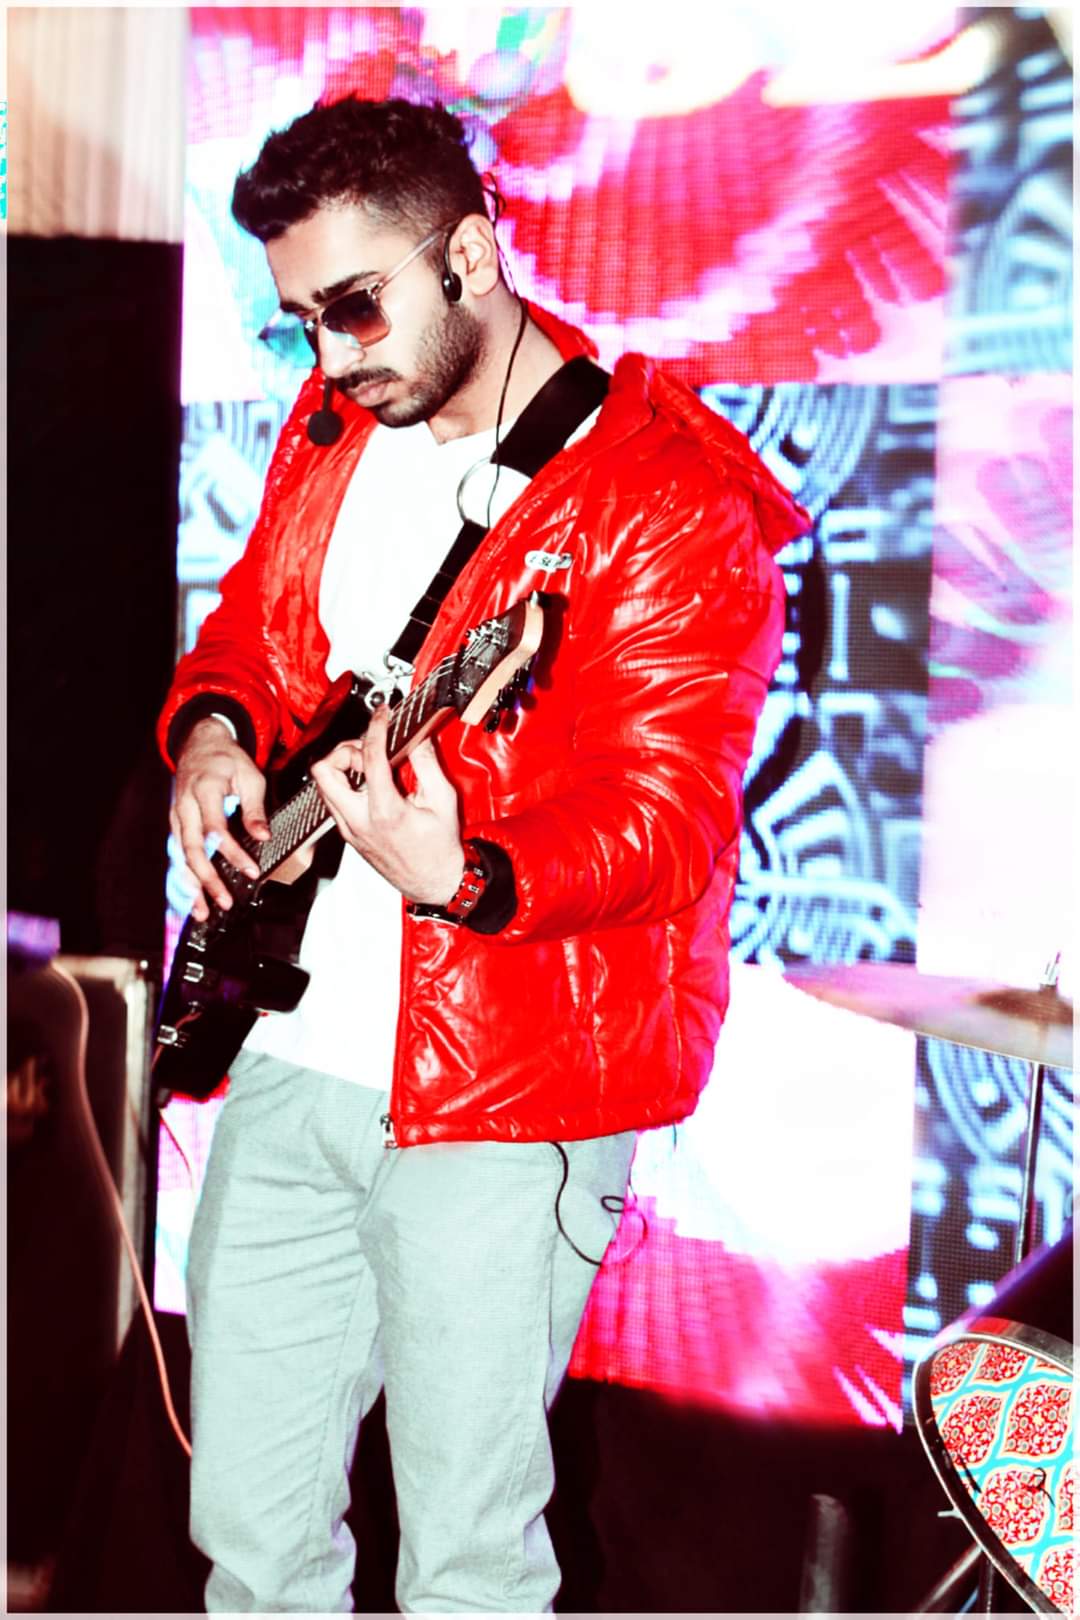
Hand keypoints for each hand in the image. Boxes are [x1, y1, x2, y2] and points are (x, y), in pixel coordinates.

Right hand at [171, 717, 268, 918]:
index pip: (216, 830)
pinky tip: (188, 899)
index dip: (232, 853)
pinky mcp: (175, 825)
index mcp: (205, 792)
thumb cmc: (226, 760)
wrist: (199, 743)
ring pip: (180, 857)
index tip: (251, 870)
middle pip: (193, 850)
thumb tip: (263, 836)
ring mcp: (176, 818)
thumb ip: (254, 808)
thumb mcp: (249, 776)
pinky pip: (176, 856)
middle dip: (208, 880)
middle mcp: (185, 807)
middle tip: (225, 902)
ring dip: (190, 887)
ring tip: (202, 913)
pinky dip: (181, 879)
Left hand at [310, 705, 464, 903]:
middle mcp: (359, 821)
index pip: (369, 758)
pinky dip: (346, 784)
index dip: (376, 728)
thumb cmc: (440, 849)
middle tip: (367, 749)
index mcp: (385, 811)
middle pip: (325, 771)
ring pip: (323, 785)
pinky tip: (369, 783)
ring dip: (343, 767)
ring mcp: (349, 829)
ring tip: (370, 766)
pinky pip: (333, 800)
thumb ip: (427, 764)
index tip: (383, 715)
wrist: (434, 883)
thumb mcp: (443, 801)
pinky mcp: (348, 834)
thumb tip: (416, 737)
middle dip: (343, 750)